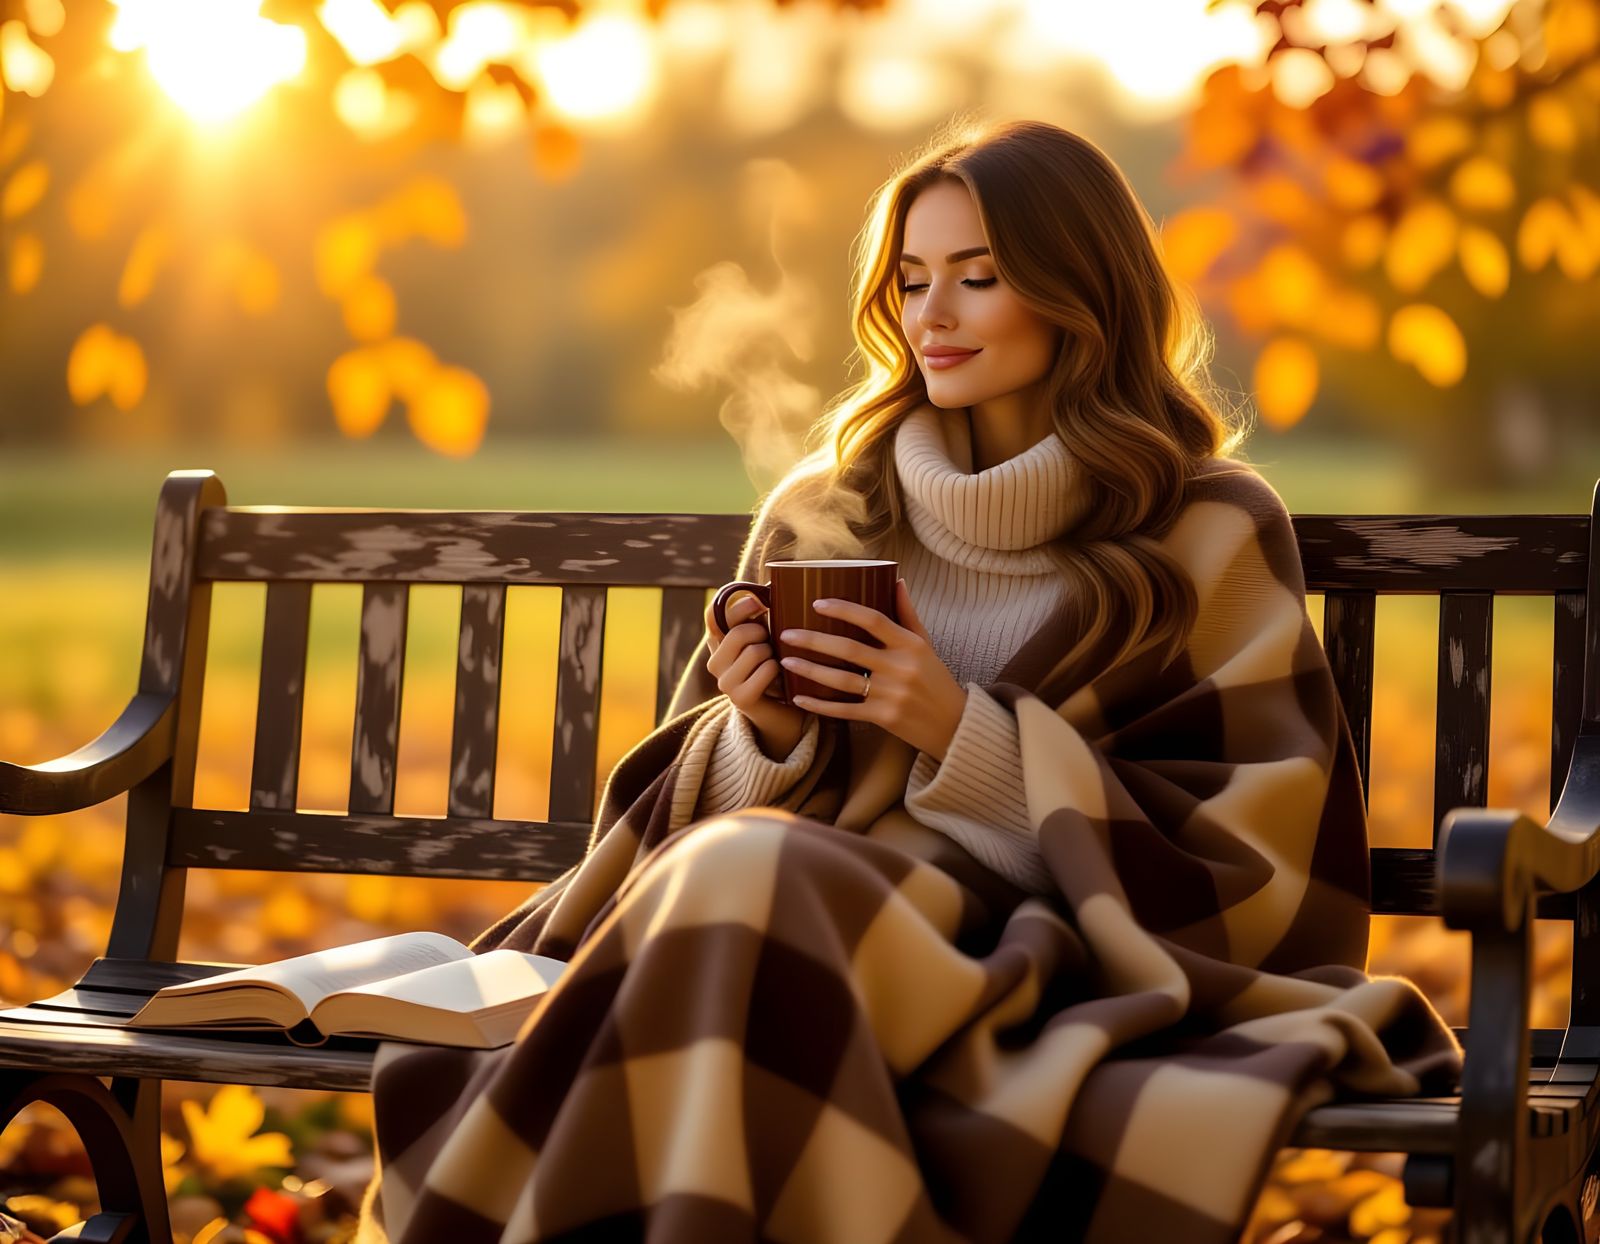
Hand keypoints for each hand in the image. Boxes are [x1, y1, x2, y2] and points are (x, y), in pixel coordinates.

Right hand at [703, 590, 808, 758]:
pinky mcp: (740, 699)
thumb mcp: (768, 638)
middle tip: (772, 644)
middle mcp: (714, 662)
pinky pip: (766, 669)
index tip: (760, 602)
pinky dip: (779, 669)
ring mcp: (724, 683)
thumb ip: (761, 616)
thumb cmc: (778, 668)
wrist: (783, 713)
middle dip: (763, 633)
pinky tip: (779, 678)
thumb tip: (774, 582)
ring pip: (755, 650)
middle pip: (738, 631)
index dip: (736, 604)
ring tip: (775, 664)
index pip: (713, 615)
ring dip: (773, 654)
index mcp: (718, 643)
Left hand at [777, 578, 966, 761]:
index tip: (817, 604)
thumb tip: (897, 580)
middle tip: (786, 633)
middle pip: (849, 649)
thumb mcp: (926, 645)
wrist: (955, 725)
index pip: (873, 620)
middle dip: (813, 640)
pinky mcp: (884, 717)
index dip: (843, 609)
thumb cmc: (937, 680)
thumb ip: (908, 614)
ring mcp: (891, 694)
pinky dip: (820, 705)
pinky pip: (845, 710)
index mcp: (910, 645)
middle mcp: (900, 667)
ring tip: (786, 661)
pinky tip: (799, 698)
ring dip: (810, 670)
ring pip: (841, 680)